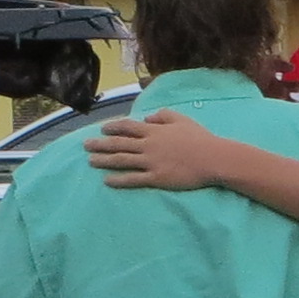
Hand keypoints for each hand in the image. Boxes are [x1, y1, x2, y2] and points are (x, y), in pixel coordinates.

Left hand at [89, 111, 231, 189]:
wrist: (212, 158)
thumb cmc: (200, 138)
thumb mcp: (182, 119)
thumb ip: (163, 116)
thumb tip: (147, 118)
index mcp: (154, 130)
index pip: (128, 127)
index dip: (113, 127)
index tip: (102, 129)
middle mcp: (148, 145)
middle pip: (119, 144)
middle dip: (101, 144)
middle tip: (86, 146)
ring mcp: (151, 162)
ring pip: (122, 160)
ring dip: (104, 161)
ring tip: (91, 161)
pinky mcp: (156, 178)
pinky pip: (133, 179)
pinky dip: (119, 180)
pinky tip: (107, 181)